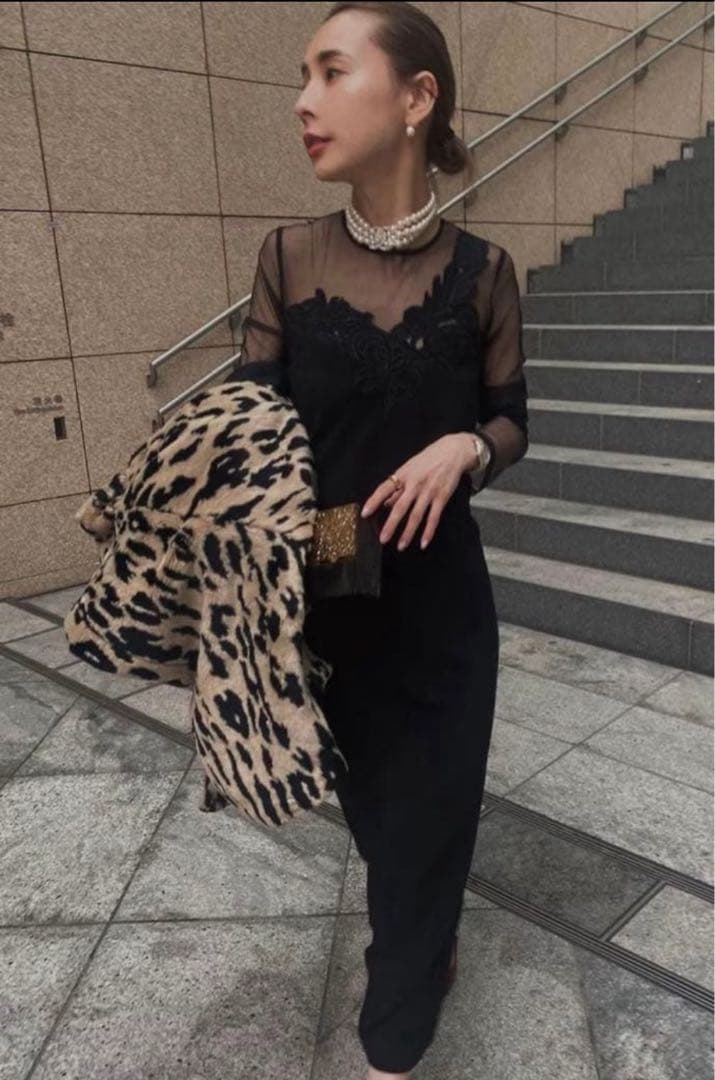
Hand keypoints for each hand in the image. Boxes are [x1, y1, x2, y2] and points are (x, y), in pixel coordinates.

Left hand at [360, 434, 475, 550]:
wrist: (453, 452)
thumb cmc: (428, 459)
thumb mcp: (409, 468)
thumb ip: (398, 487)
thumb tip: (385, 503)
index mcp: (403, 475)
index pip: (384, 489)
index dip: (374, 501)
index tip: (365, 513)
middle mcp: (414, 484)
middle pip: (400, 507)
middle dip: (391, 524)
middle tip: (383, 539)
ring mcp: (429, 491)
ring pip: (416, 515)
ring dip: (408, 532)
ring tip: (401, 546)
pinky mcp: (442, 497)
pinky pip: (433, 517)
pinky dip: (428, 531)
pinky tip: (423, 543)